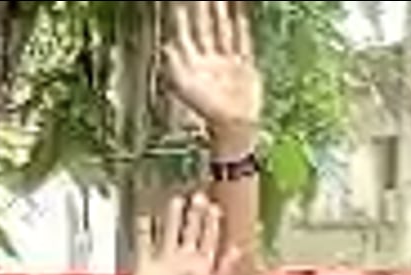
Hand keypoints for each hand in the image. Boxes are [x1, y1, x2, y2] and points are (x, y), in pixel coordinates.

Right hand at [130, 194, 241, 274]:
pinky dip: (144, 230)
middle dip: (196, 215)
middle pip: (192, 233)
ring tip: (177, 200)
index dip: (213, 223)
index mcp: (202, 268)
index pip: (210, 240)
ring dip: (174, 218)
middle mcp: (185, 264)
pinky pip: (145, 244)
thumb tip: (238, 249)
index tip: (216, 206)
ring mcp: (165, 265)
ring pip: (170, 234)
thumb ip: (225, 270)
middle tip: (200, 196)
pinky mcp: (146, 268)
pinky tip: (145, 217)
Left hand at [165, 1, 262, 142]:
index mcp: (193, 62)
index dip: (183, 15)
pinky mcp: (244, 65)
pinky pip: (242, 40)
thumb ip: (174, 65)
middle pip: (205, 26)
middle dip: (203, 7)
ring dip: (222, 11)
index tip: (181, 2)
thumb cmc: (206, 109)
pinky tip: (240, 13)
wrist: (233, 126)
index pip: (187, 32)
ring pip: (223, 29)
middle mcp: (208, 58)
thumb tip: (166, 45)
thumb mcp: (184, 87)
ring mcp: (226, 61)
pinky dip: (241, 26)